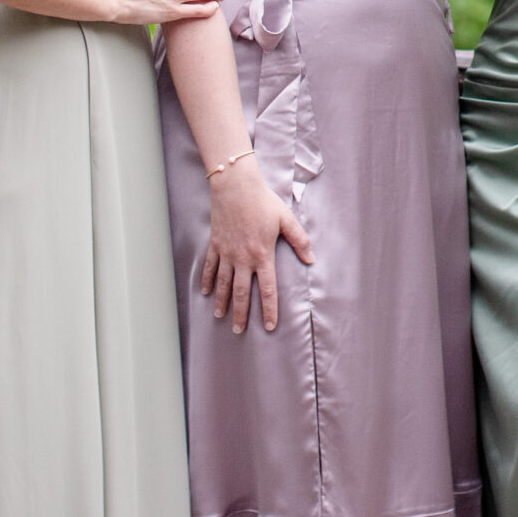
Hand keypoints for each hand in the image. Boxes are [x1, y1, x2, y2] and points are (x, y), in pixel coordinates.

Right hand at [202, 156, 313, 334]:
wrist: (235, 186)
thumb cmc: (263, 201)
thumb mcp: (286, 219)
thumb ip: (299, 240)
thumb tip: (311, 259)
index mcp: (262, 255)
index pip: (267, 289)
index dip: (269, 310)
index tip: (269, 326)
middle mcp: (243, 258)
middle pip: (241, 292)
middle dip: (240, 313)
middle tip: (239, 330)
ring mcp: (227, 252)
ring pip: (223, 283)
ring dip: (222, 302)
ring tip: (220, 317)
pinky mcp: (216, 244)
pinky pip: (210, 266)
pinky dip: (207, 280)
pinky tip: (206, 292)